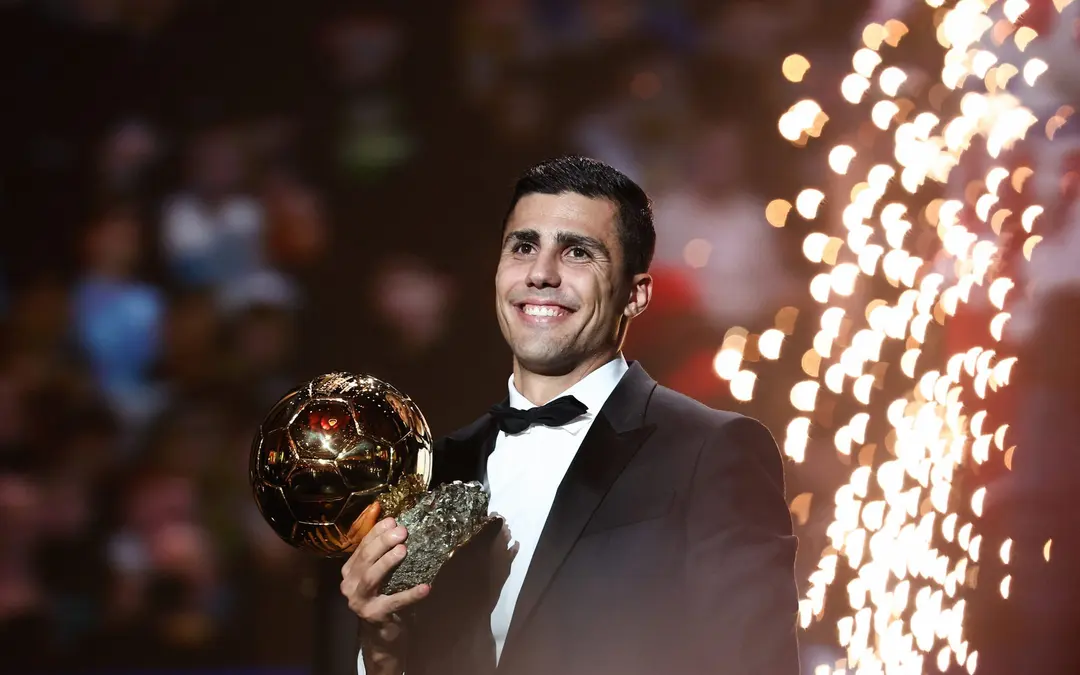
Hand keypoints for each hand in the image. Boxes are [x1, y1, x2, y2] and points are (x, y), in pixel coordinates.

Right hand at [341, 503, 429, 674]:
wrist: (382, 633)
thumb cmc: (384, 596)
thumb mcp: (380, 574)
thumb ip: (382, 554)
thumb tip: (397, 525)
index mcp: (350, 571)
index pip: (362, 546)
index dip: (377, 533)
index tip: (393, 521)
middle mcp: (349, 585)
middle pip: (365, 559)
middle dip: (383, 543)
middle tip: (402, 532)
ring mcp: (359, 601)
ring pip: (371, 578)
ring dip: (387, 562)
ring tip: (403, 550)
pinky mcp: (374, 615)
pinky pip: (394, 602)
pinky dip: (410, 594)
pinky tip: (425, 587)